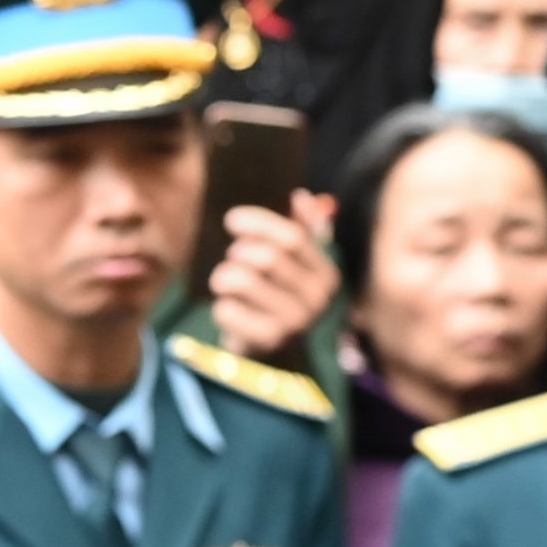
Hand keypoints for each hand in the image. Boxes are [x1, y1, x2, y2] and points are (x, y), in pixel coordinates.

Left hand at [207, 188, 339, 364]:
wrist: (268, 350)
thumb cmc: (275, 296)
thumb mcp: (290, 262)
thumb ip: (299, 229)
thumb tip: (301, 196)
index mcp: (327, 273)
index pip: (294, 238)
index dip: (259, 223)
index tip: (231, 220)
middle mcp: (318, 299)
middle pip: (267, 258)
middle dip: (239, 252)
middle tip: (231, 257)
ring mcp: (296, 323)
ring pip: (244, 280)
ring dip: (223, 276)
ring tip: (223, 282)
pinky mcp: (267, 342)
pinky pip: (228, 310)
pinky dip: (220, 305)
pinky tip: (226, 308)